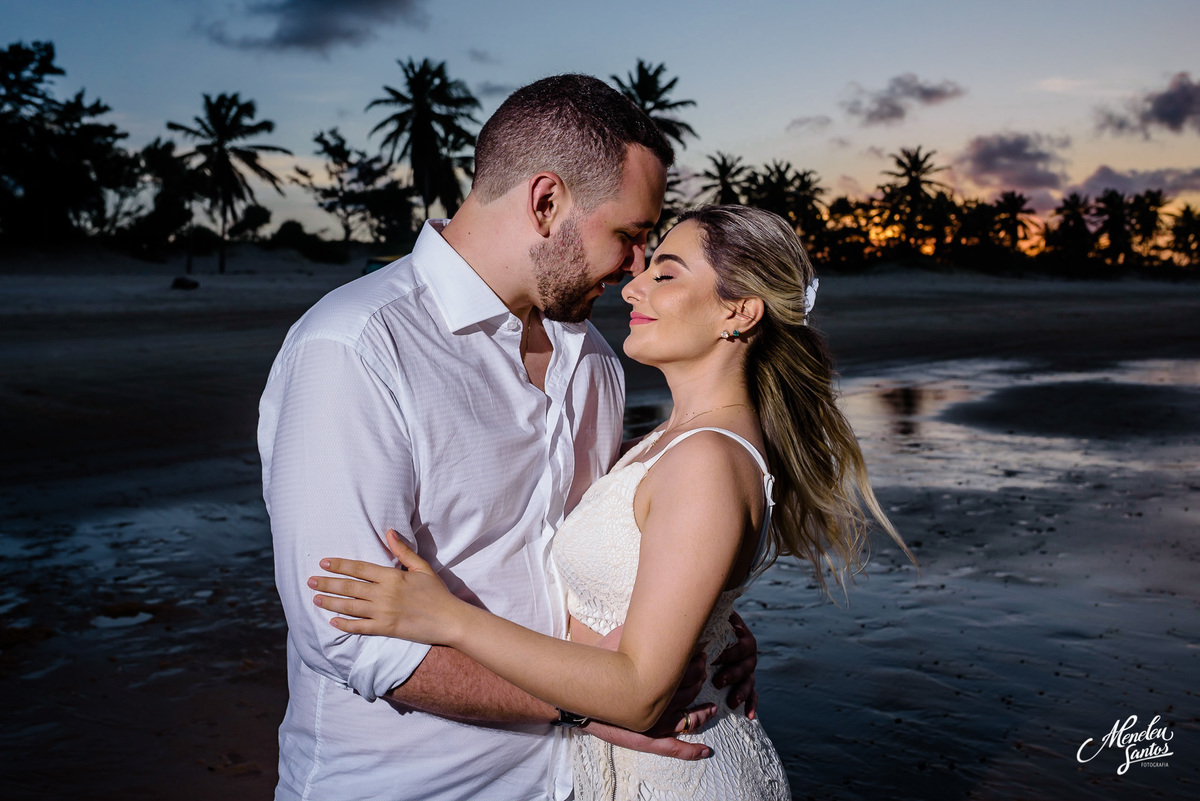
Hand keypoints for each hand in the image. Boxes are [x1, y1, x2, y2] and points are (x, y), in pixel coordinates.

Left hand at [310, 529, 459, 644]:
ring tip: (315, 598)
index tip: (324, 563)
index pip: (359, 568)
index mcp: (392, 577)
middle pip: (349, 587)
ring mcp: (383, 613)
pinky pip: (360, 627)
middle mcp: (384, 594)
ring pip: (350, 607)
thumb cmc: (437, 592)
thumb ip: (403, 551)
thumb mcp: (422, 567)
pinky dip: (345, 624)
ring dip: (330, 602)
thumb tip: (388, 531)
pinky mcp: (386, 629)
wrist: (449, 619)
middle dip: (327, 583)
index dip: (340, 565)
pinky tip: (333, 621)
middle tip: (310, 581)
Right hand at [586, 625, 715, 759]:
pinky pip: (672, 747)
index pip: (684, 668)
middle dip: (700, 677)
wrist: (577, 693)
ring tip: (711, 707)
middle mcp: (656, 701)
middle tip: (704, 667)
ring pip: (688, 717)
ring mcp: (652, 722)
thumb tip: (657, 611)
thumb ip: (638, 630)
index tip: (702, 649)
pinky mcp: (645, 737)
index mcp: (653, 677)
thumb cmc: (598, 664)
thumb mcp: (618, 639)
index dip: (696, 658)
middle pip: (688, 689)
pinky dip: (690, 750)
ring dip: (702, 711)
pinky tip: (707, 751)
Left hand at [711, 611, 757, 718]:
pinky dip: (751, 704)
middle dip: (732, 674)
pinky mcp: (747, 681)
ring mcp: (749, 668)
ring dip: (741, 692)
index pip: (740, 646)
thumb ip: (710, 618)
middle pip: (746, 665)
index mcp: (743, 636)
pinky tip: (749, 715)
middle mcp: (749, 653)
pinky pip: (753, 694)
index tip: (714, 659)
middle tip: (717, 681)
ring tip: (731, 701)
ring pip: (749, 681)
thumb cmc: (712, 623)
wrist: (719, 628)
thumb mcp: (713, 618)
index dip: (729, 654)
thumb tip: (697, 609)